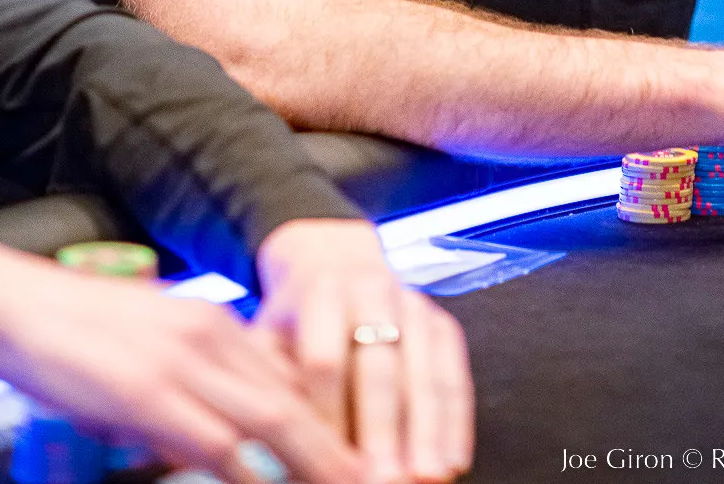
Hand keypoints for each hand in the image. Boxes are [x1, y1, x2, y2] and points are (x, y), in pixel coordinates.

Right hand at [0, 232, 365, 483]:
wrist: (22, 306)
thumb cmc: (82, 335)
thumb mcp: (156, 349)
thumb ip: (199, 380)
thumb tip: (229, 433)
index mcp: (218, 325)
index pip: (292, 375)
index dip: (330, 418)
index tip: (361, 450)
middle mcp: (214, 338)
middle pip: (295, 398)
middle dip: (339, 445)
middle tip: (375, 478)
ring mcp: (185, 366)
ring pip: (271, 419)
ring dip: (315, 462)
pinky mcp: (150, 395)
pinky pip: (218, 442)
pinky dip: (253, 472)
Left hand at [256, 219, 473, 483]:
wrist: (333, 261)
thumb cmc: (293, 320)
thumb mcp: (267, 338)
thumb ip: (273, 385)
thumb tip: (276, 446)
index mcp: (321, 292)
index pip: (325, 360)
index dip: (327, 416)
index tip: (327, 464)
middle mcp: (373, 291)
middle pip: (379, 369)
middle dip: (383, 431)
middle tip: (384, 482)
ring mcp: (413, 305)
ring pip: (424, 373)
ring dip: (427, 433)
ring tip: (426, 481)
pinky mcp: (442, 322)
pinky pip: (455, 376)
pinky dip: (457, 422)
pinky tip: (455, 461)